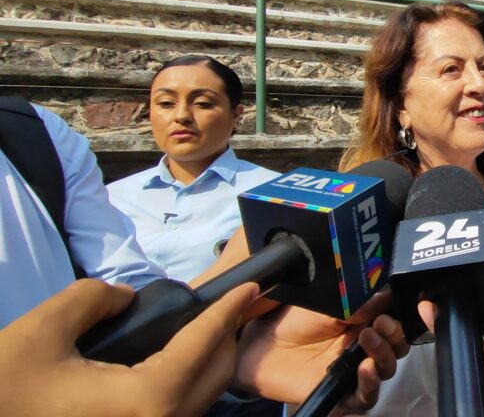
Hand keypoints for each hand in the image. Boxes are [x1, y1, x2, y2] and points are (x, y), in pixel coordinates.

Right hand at [0, 279, 256, 416]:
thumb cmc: (6, 387)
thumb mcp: (44, 328)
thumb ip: (96, 297)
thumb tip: (126, 298)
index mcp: (147, 400)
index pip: (202, 346)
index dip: (226, 311)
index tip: (247, 289)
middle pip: (214, 375)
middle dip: (225, 335)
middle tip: (227, 303)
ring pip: (201, 397)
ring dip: (209, 360)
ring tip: (204, 326)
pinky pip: (179, 410)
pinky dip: (188, 380)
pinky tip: (177, 357)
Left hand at [235, 291, 407, 411]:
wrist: (262, 347)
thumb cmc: (293, 321)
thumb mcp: (327, 305)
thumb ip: (357, 305)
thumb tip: (386, 296)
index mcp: (365, 322)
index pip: (394, 323)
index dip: (398, 318)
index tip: (389, 311)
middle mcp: (364, 347)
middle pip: (397, 347)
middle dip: (394, 336)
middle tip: (380, 324)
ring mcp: (354, 371)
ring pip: (386, 370)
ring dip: (383, 355)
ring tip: (369, 340)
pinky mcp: (342, 393)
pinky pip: (365, 396)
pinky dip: (370, 383)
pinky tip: (365, 369)